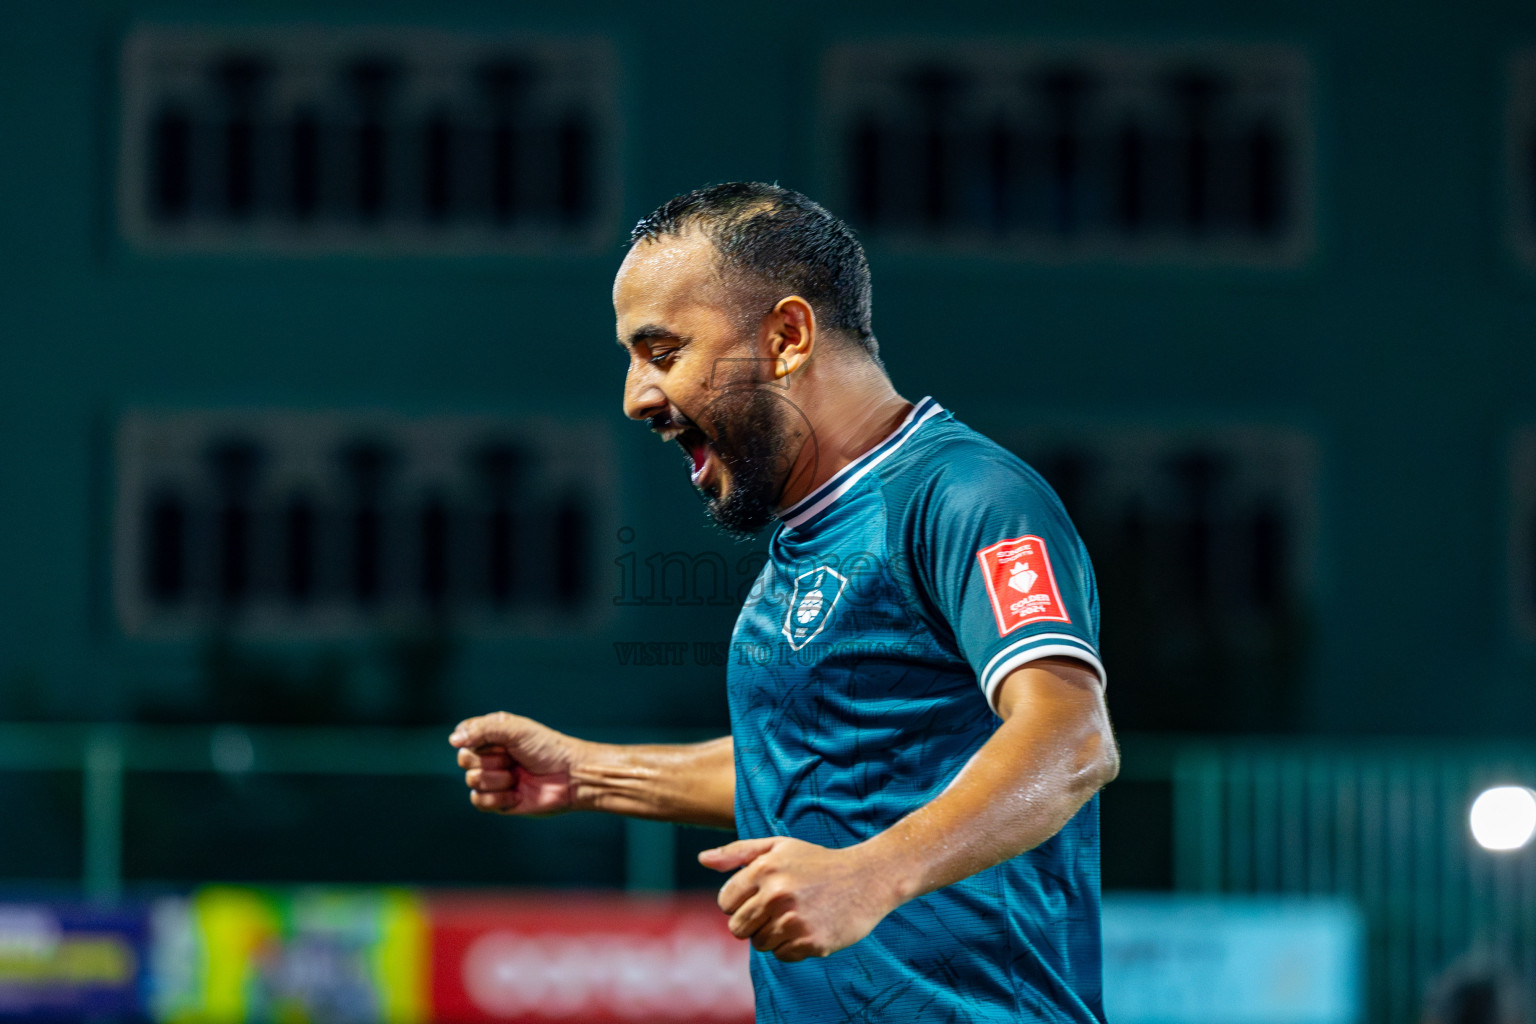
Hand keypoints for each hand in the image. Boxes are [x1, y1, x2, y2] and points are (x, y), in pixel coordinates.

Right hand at [449, 712, 587, 815]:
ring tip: (518, 776)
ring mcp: (493, 779)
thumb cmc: (547, 748)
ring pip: (473, 781)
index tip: (501, 741)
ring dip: (499, 779)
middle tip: (515, 759)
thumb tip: (452, 741)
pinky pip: (478, 802)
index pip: (463, 736)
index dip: (478, 740)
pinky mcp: (497, 802)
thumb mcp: (515, 730)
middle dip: (492, 760)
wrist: (570, 777)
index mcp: (491, 735)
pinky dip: (498, 798)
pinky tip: (517, 794)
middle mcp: (489, 756)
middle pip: (465, 760)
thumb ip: (482, 730)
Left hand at [699, 836, 901, 961]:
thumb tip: (702, 859)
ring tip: (795, 916)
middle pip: (738, 928)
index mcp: (764, 868)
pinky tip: (809, 926)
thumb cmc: (817, 861)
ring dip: (773, 934)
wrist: (867, 878)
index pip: (725, 902)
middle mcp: (776, 894)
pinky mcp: (811, 942)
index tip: (761, 895)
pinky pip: (782, 955)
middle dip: (753, 922)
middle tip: (778, 909)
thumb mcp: (778, 846)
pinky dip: (792, 946)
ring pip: (759, 944)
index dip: (740, 902)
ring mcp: (794, 920)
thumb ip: (737, 852)